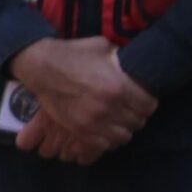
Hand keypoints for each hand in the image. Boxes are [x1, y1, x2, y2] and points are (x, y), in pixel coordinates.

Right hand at [8, 37, 155, 161]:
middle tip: (131, 110)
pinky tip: (106, 129)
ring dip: (124, 129)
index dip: (149, 103)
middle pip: (137, 122)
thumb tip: (133, 63)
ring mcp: (94, 121)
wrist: (42, 67)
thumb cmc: (74, 54)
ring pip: (123, 137)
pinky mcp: (80, 129)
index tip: (144, 100)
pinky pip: (104, 144)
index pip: (148, 106)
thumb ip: (121, 58)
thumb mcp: (103, 47)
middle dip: (137, 116)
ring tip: (119, 121)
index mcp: (119, 86)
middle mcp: (109, 107)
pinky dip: (108, 139)